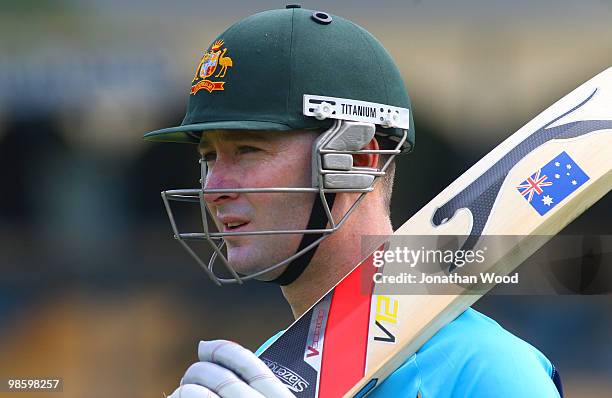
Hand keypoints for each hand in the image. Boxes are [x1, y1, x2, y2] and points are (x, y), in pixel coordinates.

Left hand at [168, 340, 294, 397]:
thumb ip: (269, 386)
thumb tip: (231, 360)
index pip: (248, 364)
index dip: (223, 350)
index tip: (206, 346)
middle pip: (220, 379)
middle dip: (198, 371)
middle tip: (191, 374)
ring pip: (197, 395)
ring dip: (185, 390)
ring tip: (183, 392)